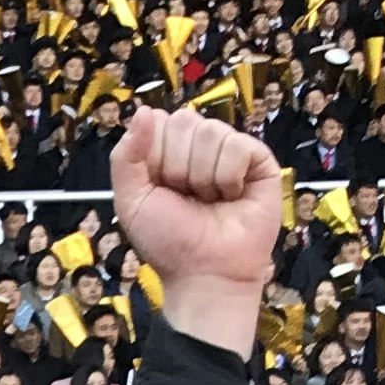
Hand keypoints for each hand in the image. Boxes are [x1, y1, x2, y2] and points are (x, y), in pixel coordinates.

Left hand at [110, 105, 278, 357]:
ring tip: (210, 201)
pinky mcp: (259, 160)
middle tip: (187, 197)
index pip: (158, 121)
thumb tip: (144, 111)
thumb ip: (126, 157)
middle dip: (178, 167)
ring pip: (211, 133)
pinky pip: (238, 146)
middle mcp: (199, 146)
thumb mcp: (131, 201)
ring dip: (203, 177)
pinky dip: (229, 177)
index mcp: (168, 150)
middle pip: (184, 121)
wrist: (204, 273)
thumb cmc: (169, 242)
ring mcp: (230, 151)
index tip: (160, 188)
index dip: (154, 156)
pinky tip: (232, 197)